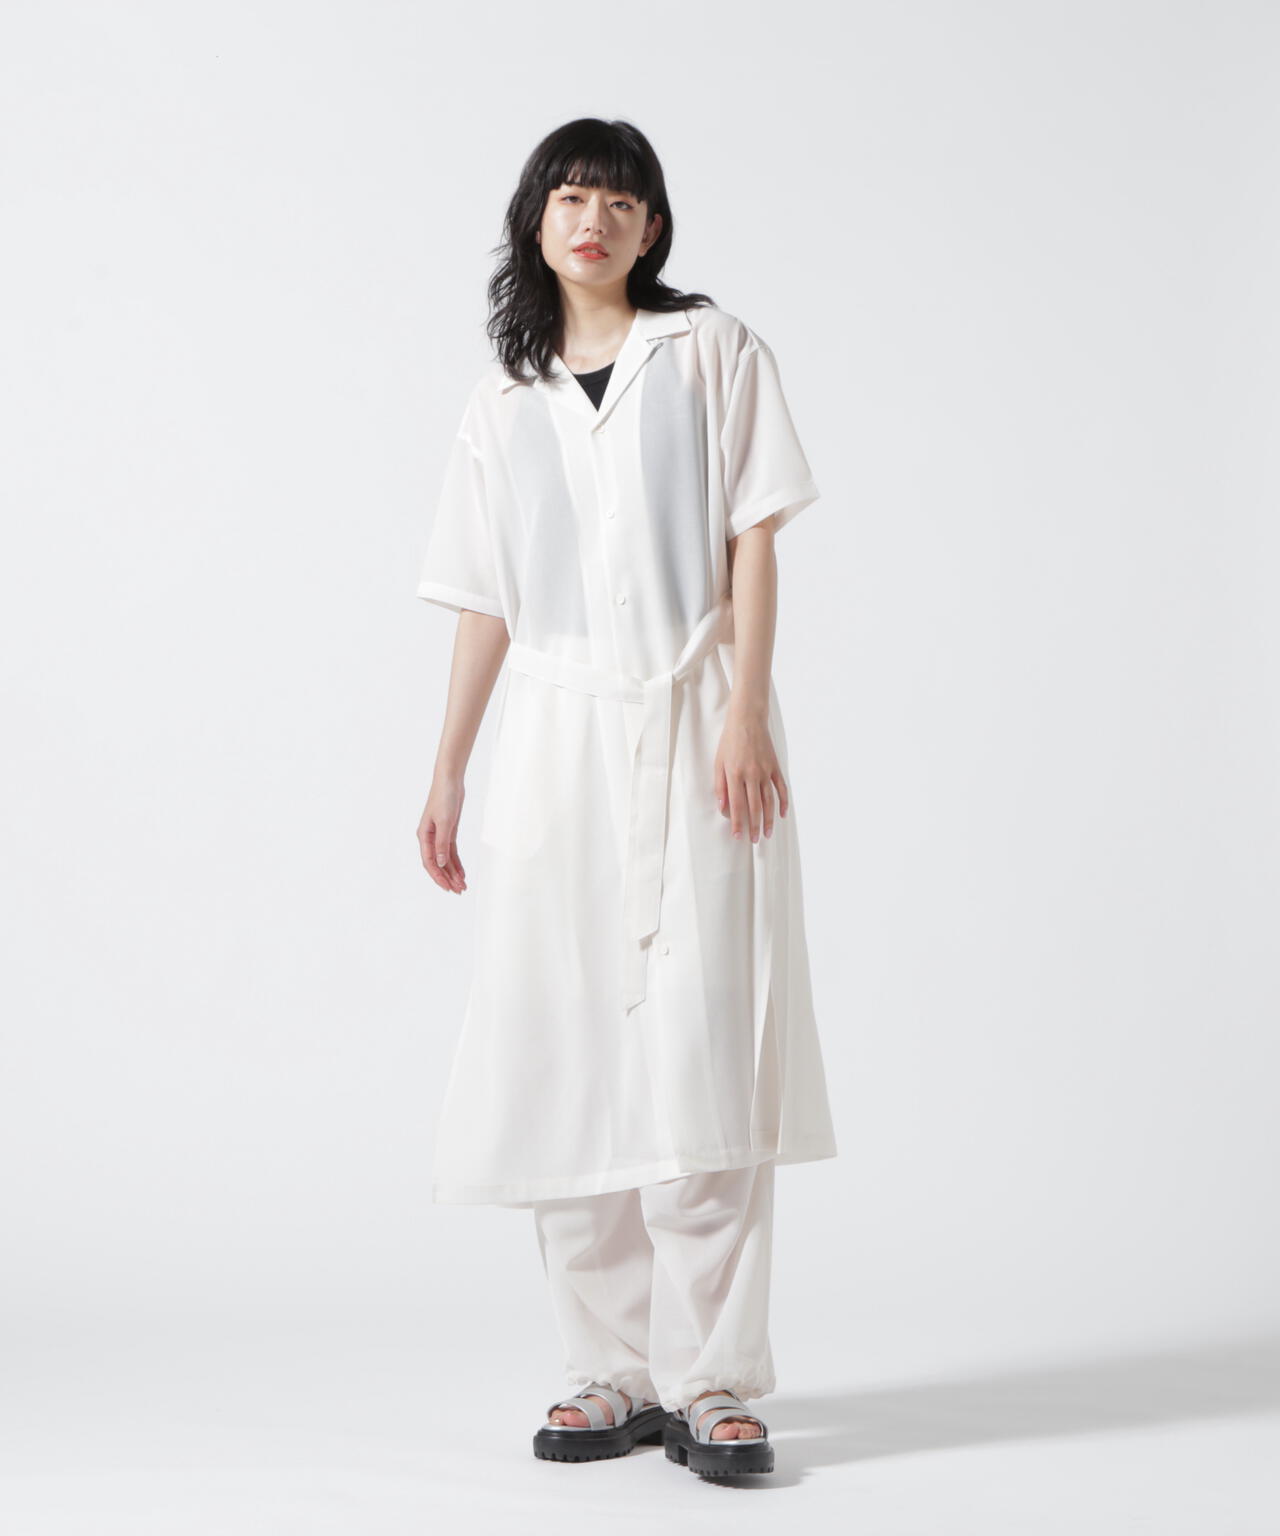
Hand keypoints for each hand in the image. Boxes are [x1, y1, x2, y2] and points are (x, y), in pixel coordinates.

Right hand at [418, 774, 467, 892]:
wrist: (450, 780)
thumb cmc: (444, 797)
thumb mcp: (445, 822)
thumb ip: (442, 844)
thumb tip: (440, 864)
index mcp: (424, 836)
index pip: (429, 862)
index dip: (438, 876)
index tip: (448, 888)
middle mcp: (430, 838)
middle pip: (437, 864)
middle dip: (447, 878)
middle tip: (458, 891)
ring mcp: (439, 835)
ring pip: (445, 860)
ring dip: (453, 873)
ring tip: (462, 886)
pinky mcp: (448, 832)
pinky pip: (451, 852)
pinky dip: (456, 863)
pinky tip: (462, 873)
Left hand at [713, 705, 788, 842]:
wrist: (748, 720)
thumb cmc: (729, 741)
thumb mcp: (718, 762)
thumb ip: (720, 785)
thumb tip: (722, 806)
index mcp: (735, 774)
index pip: (736, 805)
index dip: (737, 822)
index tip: (738, 836)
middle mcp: (752, 775)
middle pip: (755, 807)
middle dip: (754, 826)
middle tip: (754, 840)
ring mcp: (766, 771)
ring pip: (769, 801)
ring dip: (769, 819)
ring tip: (767, 834)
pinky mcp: (775, 767)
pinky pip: (781, 788)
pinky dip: (783, 802)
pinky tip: (782, 814)